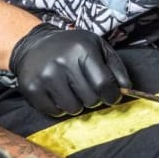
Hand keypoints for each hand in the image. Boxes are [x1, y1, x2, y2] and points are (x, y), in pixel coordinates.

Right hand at [9, 23, 131, 116]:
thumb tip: (127, 89)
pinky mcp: (32, 88)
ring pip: (73, 109)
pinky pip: (55, 112)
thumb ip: (115, 67)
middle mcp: (62, 62)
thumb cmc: (71, 47)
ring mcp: (45, 76)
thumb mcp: (97, 47)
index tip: (111, 96)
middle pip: (90, 99)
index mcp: (82, 49)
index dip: (112, 95)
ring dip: (77, 104)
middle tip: (87, 89)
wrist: (34, 45)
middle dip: (93, 98)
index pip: (104, 84)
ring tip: (72, 90)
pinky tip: (58, 93)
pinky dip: (60, 108)